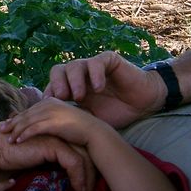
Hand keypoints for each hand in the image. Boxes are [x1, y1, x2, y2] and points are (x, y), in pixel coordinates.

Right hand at [0, 123, 95, 190]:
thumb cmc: (14, 156)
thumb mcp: (38, 158)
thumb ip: (52, 161)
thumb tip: (67, 176)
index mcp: (58, 134)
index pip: (81, 149)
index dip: (88, 168)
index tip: (88, 186)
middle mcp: (60, 133)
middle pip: (86, 152)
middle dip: (92, 174)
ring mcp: (57, 137)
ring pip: (83, 157)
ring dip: (88, 178)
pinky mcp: (53, 144)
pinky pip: (74, 162)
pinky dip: (79, 177)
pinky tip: (78, 189)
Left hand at [2, 97, 106, 146]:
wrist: (94, 133)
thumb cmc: (79, 130)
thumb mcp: (62, 120)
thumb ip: (51, 119)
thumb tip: (40, 124)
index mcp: (51, 101)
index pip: (30, 109)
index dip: (18, 117)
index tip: (8, 124)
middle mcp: (50, 103)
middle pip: (26, 114)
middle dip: (13, 122)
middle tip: (1, 130)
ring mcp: (52, 112)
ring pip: (27, 121)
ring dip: (16, 130)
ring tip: (7, 139)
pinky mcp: (54, 122)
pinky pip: (34, 129)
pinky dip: (24, 135)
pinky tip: (18, 141)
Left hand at [43, 51, 164, 127]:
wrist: (142, 104)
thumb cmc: (116, 113)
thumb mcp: (90, 119)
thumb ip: (72, 118)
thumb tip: (50, 130)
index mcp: (71, 87)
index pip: (52, 85)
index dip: (48, 95)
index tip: (48, 109)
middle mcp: (79, 75)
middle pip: (58, 71)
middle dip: (57, 84)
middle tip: (62, 99)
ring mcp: (92, 66)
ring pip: (75, 65)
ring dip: (74, 81)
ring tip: (79, 96)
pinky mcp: (108, 60)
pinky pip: (96, 62)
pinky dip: (95, 74)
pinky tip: (98, 88)